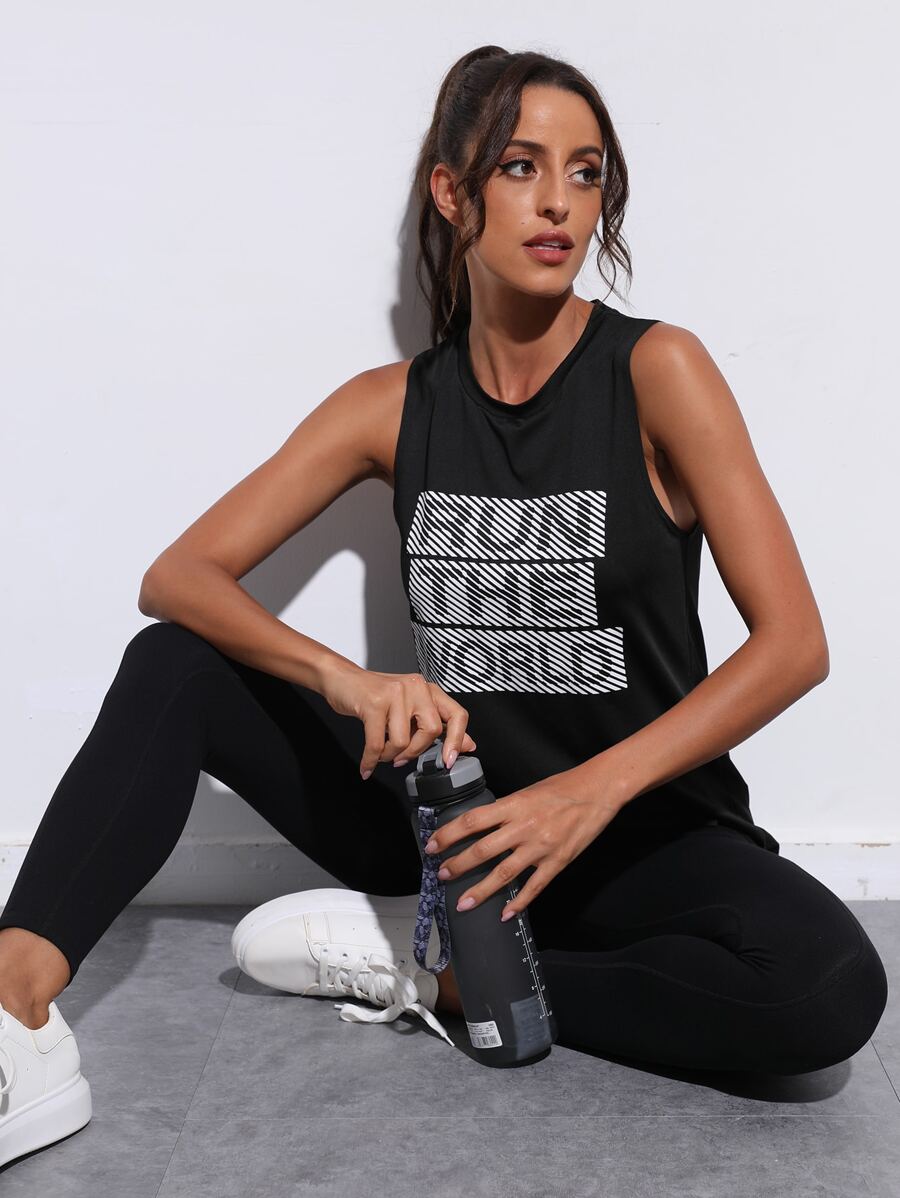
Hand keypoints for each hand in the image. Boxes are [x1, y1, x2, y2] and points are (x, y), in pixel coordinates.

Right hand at [319, 661, 475, 778]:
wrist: (341, 679)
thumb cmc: (374, 695)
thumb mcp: (409, 708)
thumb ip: (437, 725)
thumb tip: (467, 745)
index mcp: (428, 689)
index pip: (458, 715)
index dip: (458, 740)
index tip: (449, 760)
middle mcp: (416, 687)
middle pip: (432, 731)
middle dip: (415, 751)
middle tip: (401, 758)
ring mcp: (395, 693)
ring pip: (403, 740)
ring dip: (389, 755)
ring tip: (381, 753)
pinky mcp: (374, 703)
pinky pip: (377, 743)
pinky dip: (371, 760)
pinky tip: (368, 765)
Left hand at [423, 764, 623, 920]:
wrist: (598, 791)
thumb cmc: (562, 787)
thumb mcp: (527, 792)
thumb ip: (505, 810)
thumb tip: (481, 825)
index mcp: (513, 805)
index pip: (472, 821)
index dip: (448, 834)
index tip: (433, 844)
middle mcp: (523, 827)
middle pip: (482, 850)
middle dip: (458, 865)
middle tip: (442, 875)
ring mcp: (540, 847)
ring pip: (504, 873)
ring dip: (481, 890)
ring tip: (464, 903)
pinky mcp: (557, 862)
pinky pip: (534, 887)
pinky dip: (518, 902)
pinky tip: (505, 914)